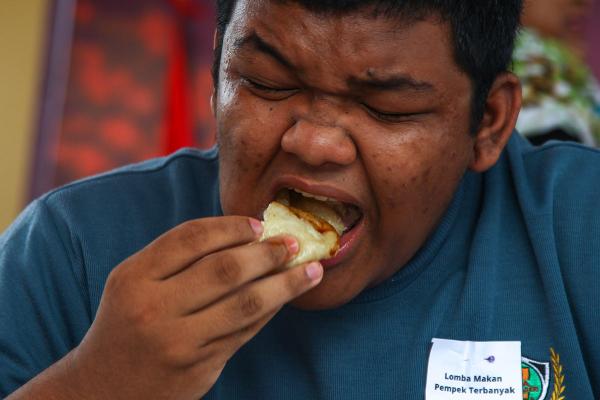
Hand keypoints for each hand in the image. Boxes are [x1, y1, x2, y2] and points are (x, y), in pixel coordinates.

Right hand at [58, 217, 321, 398]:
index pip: (191, 238)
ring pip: (245, 304)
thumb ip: (178, 259)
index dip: (231, 227)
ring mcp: (178, 342)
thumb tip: (247, 235)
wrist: (103, 389)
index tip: (259, 224)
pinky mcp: (199, 368)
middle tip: (293, 243)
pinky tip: (286, 296)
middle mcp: (154, 309)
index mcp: (133, 277)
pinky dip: (271, 310)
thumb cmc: (126, 324)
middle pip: (224, 269)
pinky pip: (245, 331)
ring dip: (285, 284)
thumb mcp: (135, 284)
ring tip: (311, 270)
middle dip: (267, 253)